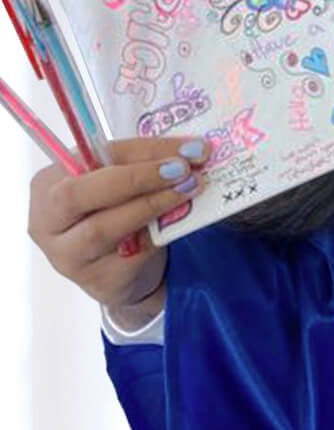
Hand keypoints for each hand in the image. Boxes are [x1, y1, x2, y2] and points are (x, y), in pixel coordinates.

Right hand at [28, 136, 208, 309]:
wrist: (120, 272)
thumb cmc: (115, 215)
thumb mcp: (119, 185)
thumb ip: (140, 166)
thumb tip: (190, 151)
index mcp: (48, 184)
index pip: (92, 156)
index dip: (143, 150)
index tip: (188, 147)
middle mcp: (48, 221)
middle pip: (79, 193)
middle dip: (136, 177)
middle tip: (183, 169)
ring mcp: (68, 256)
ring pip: (102, 227)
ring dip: (152, 204)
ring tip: (189, 190)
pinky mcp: (97, 281)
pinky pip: (129, 256)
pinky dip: (157, 235)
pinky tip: (178, 223)